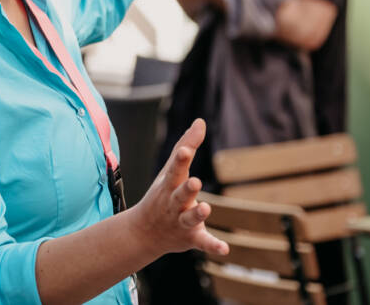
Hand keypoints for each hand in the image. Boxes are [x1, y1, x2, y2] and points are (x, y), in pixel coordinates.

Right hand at [130, 118, 227, 255]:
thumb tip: (200, 121)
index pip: (175, 170)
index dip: (181, 160)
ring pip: (189, 218)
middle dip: (187, 189)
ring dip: (196, 214)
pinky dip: (212, 246)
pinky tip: (225, 249)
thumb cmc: (162, 194)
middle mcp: (173, 203)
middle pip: (180, 195)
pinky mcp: (191, 238)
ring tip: (206, 208)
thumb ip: (187, 145)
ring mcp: (181, 221)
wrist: (144, 232)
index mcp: (169, 184)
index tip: (186, 150)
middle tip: (195, 181)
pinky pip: (202, 242)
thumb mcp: (170, 171)